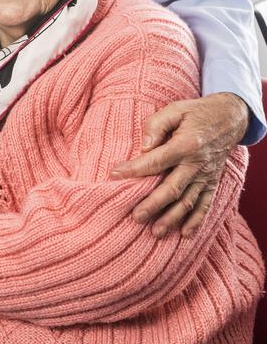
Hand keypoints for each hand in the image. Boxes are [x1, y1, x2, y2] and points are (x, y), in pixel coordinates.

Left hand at [111, 92, 248, 237]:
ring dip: (172, 219)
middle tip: (135, 217)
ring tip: (155, 232)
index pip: (156, 161)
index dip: (135, 169)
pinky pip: (205, 205)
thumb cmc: (195, 112)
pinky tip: (184, 234)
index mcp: (186, 145)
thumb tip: (144, 147)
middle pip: (172, 189)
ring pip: (188, 202)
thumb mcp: (175, 110)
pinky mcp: (212, 182)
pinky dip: (196, 221)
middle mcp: (197, 164)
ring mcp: (206, 176)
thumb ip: (156, 125)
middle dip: (153, 205)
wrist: (229, 118)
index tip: (115, 174)